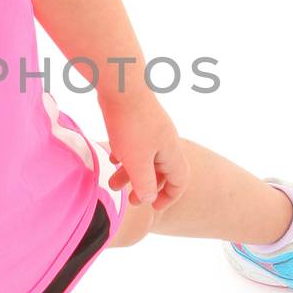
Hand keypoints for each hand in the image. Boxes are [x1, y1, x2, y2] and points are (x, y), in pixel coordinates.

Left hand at [100, 94, 190, 212]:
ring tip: (111, 183)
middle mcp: (165, 140)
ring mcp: (152, 129)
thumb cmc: (131, 125)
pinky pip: (135, 144)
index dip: (169, 197)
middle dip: (146, 187)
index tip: (152, 207)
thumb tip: (149, 199)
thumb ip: (145, 183)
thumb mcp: (137, 162)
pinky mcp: (137, 120)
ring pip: (145, 157)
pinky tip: (112, 158)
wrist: (121, 86)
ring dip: (130, 173)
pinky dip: (125, 155)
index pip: (180, 180)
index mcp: (171, 152)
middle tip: (129, 199)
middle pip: (161, 170)